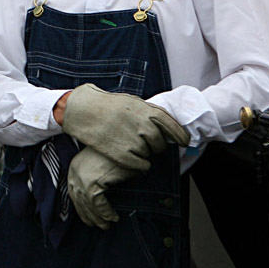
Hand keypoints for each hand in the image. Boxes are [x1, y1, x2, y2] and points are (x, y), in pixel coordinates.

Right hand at [61, 84, 190, 169]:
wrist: (84, 111)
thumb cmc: (108, 105)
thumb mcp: (133, 102)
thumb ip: (150, 113)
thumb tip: (168, 126)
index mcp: (148, 111)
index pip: (173, 127)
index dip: (180, 136)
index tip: (184, 142)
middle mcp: (144, 126)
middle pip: (160, 145)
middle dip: (156, 146)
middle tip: (145, 143)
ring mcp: (134, 141)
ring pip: (149, 155)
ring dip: (142, 153)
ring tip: (126, 143)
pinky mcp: (123, 155)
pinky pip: (141, 165)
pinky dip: (138, 164)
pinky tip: (129, 156)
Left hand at [67, 146, 140, 229]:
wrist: (124, 140)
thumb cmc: (115, 153)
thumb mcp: (99, 165)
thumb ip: (94, 179)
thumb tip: (96, 200)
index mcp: (74, 167)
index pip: (73, 193)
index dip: (80, 207)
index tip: (87, 218)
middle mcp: (75, 172)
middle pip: (79, 200)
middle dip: (88, 216)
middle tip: (98, 226)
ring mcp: (82, 177)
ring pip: (88, 205)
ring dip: (98, 217)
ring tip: (107, 225)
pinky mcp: (93, 181)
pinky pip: (98, 203)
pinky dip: (106, 212)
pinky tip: (113, 217)